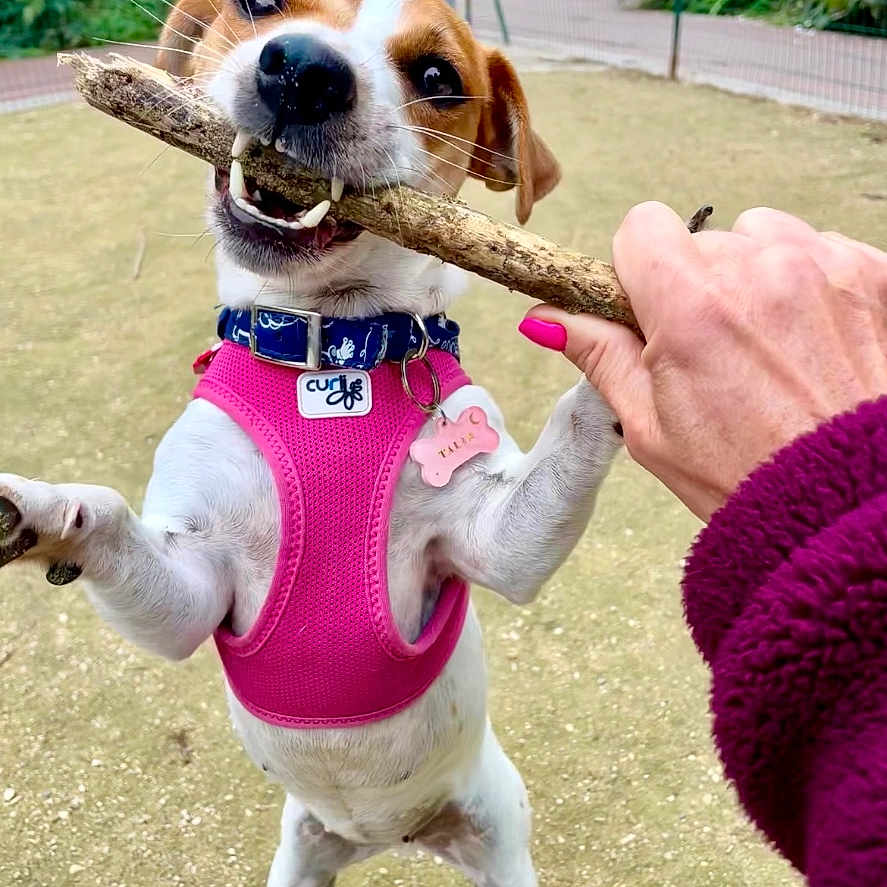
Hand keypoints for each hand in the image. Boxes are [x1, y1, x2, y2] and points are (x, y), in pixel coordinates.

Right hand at [519, 203, 886, 519]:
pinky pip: (816, 246)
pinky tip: (804, 336)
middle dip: (694, 284)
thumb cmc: (741, 474)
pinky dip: (804, 279)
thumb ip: (598, 354)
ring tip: (761, 340)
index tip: (646, 306)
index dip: (635, 266)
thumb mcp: (648, 425)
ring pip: (759, 235)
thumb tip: (543, 319)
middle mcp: (759, 269)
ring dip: (750, 274)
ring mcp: (821, 265)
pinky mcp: (869, 272)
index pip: (642, 226)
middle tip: (708, 349)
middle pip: (700, 240)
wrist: (840, 501)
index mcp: (692, 306)